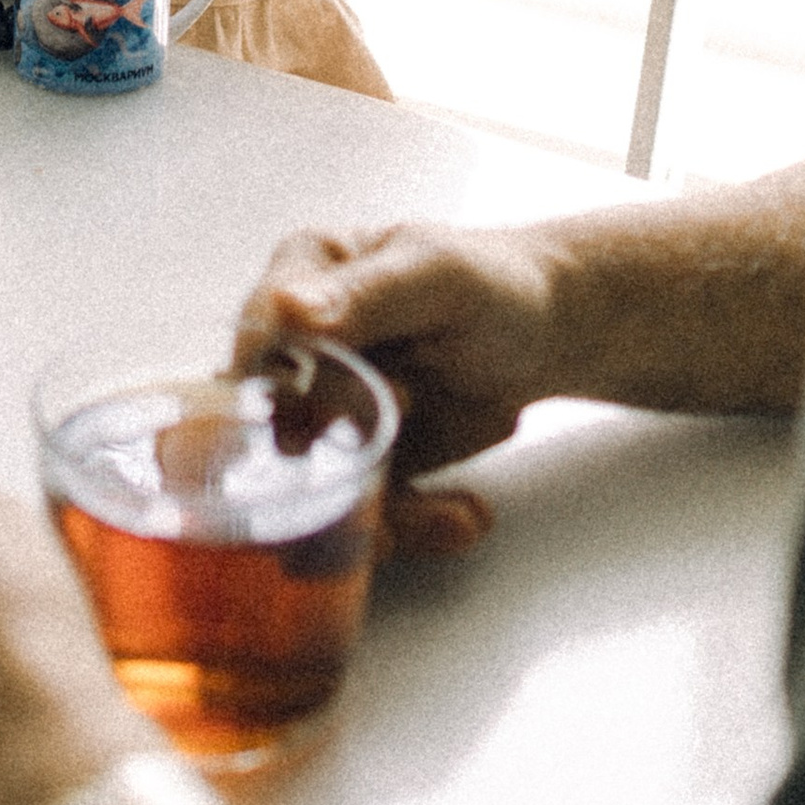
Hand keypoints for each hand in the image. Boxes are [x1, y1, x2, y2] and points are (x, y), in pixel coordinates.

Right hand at [235, 222, 574, 554]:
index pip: (253, 343)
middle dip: (329, 471)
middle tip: (389, 475)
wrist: (550, 334)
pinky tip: (463, 517)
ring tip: (453, 517)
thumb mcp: (437, 275)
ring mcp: (326, 414)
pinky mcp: (358, 464)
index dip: (282, 392)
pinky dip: (411, 529)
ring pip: (310, 489)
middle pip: (269, 430)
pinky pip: (358, 515)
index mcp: (300, 278)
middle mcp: (297, 351)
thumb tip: (284, 310)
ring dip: (379, 519)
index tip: (330, 421)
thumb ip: (364, 293)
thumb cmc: (492, 282)